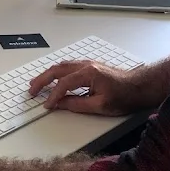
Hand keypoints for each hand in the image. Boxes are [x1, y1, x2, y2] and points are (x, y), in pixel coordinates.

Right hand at [29, 60, 144, 114]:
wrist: (138, 86)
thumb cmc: (123, 96)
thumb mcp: (100, 106)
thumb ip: (78, 104)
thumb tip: (60, 104)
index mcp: (88, 74)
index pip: (64, 84)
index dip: (53, 96)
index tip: (46, 105)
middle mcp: (86, 65)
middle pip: (57, 70)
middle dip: (42, 80)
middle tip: (31, 90)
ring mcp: (88, 64)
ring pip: (61, 66)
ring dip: (47, 74)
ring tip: (37, 83)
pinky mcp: (90, 66)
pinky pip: (68, 66)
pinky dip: (57, 72)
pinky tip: (53, 77)